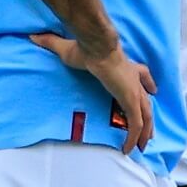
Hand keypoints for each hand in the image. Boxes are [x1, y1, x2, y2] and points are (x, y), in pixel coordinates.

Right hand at [31, 33, 156, 154]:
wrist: (96, 48)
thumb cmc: (85, 48)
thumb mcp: (66, 48)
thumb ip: (51, 43)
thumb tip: (34, 36)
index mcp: (125, 66)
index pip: (141, 74)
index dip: (148, 83)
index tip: (153, 90)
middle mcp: (133, 79)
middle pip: (147, 100)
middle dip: (149, 117)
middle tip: (150, 131)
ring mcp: (134, 90)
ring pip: (146, 116)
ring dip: (144, 133)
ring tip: (140, 148)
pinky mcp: (131, 100)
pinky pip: (136, 125)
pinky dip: (133, 138)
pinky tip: (127, 149)